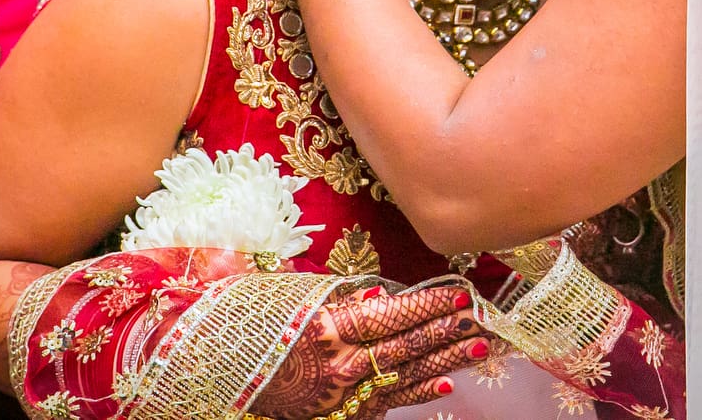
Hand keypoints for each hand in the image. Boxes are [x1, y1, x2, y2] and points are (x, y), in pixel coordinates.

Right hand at [250, 285, 483, 418]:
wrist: (220, 376)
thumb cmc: (252, 330)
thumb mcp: (287, 301)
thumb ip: (334, 297)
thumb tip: (377, 296)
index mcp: (326, 330)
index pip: (388, 316)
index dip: (426, 305)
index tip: (456, 293)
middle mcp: (340, 366)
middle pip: (405, 346)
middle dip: (446, 330)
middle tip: (480, 316)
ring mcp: (344, 396)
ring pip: (405, 375)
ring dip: (446, 360)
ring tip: (478, 347)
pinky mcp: (344, 414)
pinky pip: (390, 401)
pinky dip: (419, 391)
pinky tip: (446, 384)